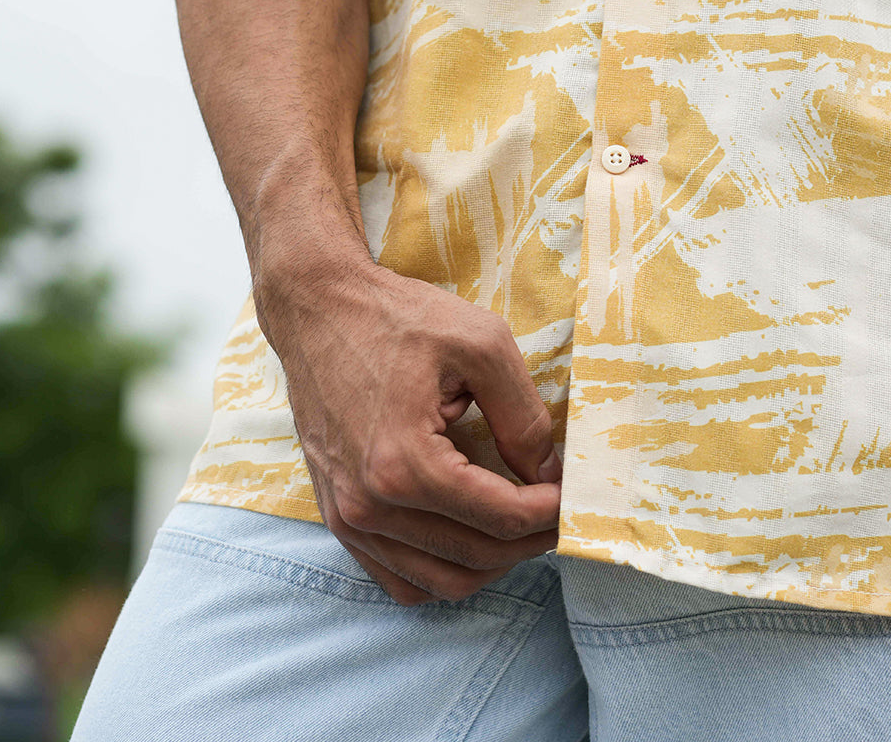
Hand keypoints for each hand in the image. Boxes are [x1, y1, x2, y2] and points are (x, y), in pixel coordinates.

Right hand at [252, 239, 562, 605]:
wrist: (318, 308)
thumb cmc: (396, 317)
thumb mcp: (480, 344)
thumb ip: (521, 415)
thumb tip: (548, 473)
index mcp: (403, 464)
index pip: (500, 517)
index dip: (550, 511)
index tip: (573, 493)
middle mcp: (368, 505)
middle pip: (474, 557)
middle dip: (529, 541)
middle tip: (557, 512)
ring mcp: (346, 517)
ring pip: (438, 582)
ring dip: (491, 564)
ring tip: (520, 527)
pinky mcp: (336, 515)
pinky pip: (398, 578)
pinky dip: (442, 572)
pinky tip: (469, 537)